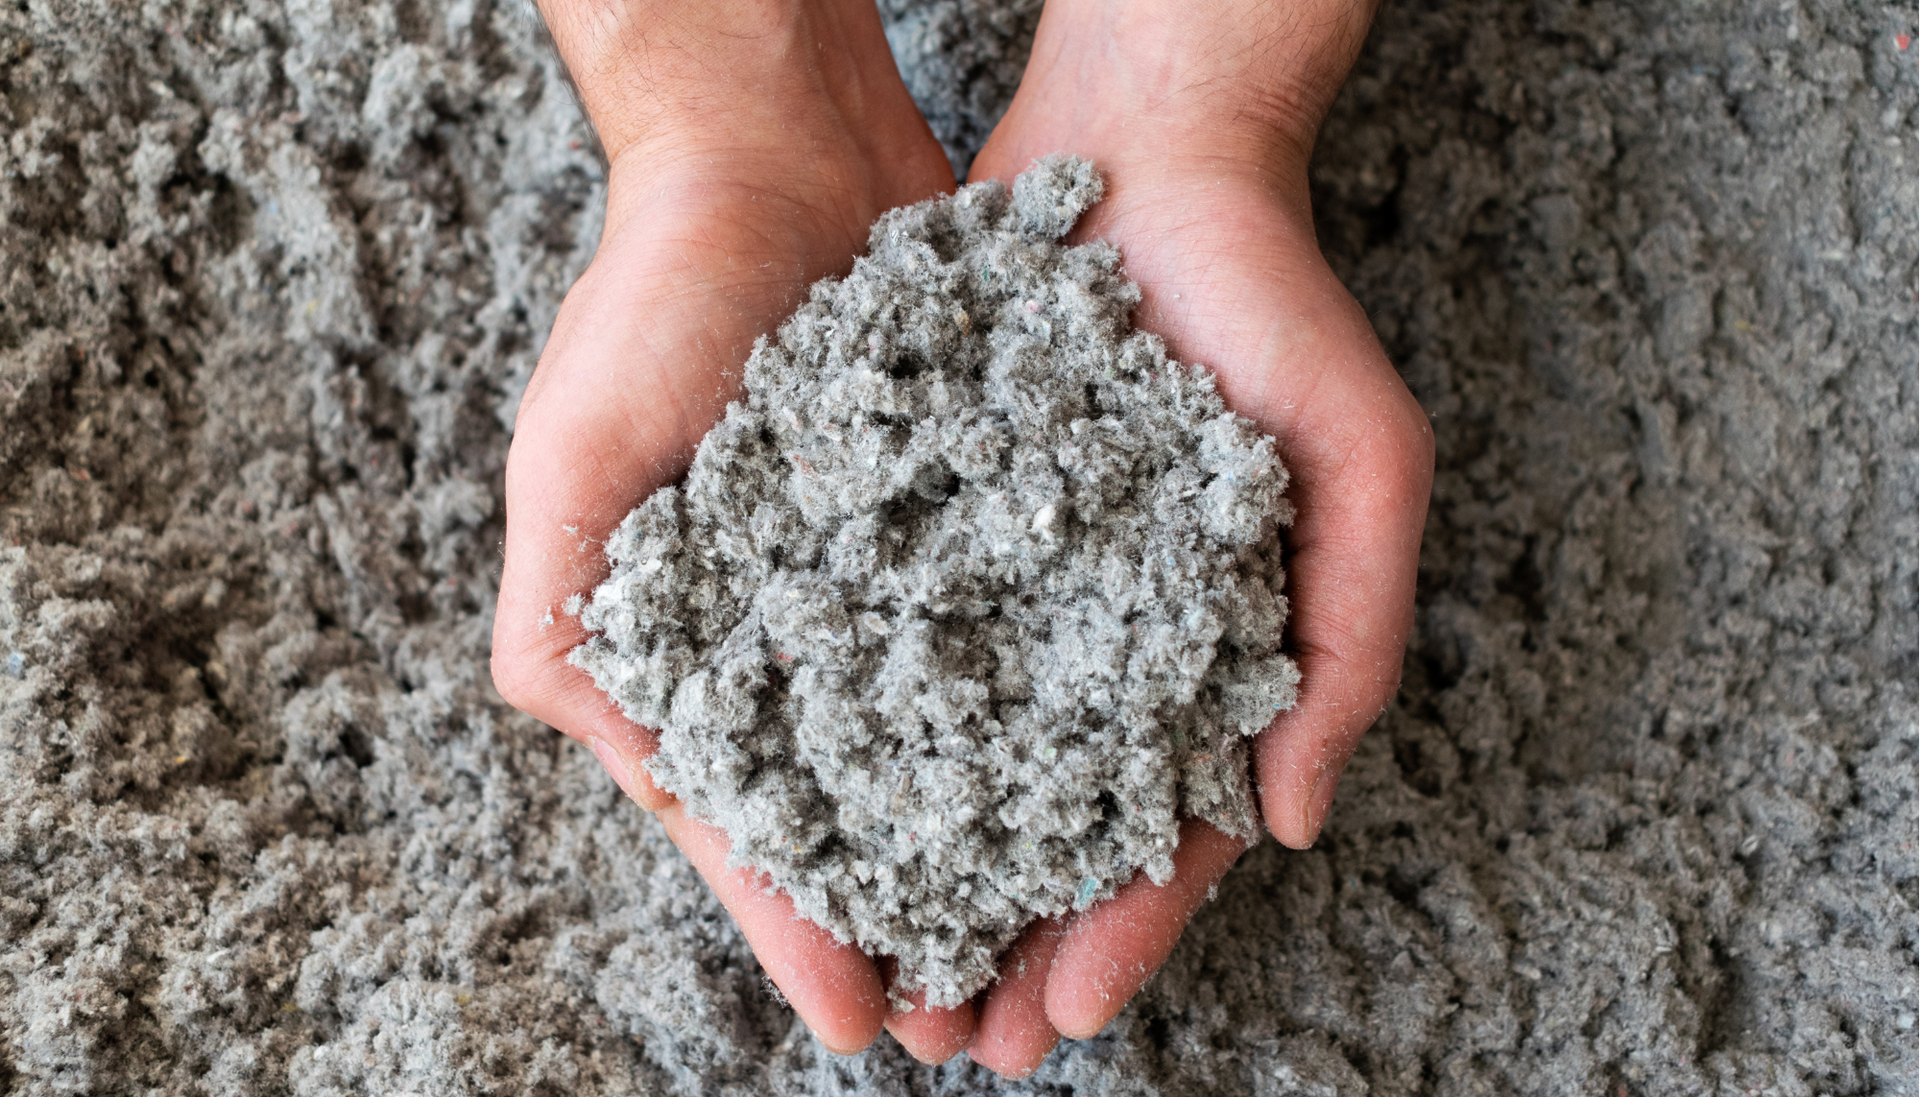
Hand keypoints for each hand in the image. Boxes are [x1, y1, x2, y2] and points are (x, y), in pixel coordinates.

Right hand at [490, 0, 971, 1058]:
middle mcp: (791, 630)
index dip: (797, 921)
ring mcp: (882, 579)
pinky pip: (1014, 634)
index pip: (745, 816)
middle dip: (908, 916)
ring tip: (1049, 941)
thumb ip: (572, 627)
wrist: (777, 153)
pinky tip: (1100, 780)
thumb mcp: (577, 463)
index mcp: (687, 647)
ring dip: (989, 845)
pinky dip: (1050, 709)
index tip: (867, 1021)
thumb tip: (614, 769)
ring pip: (946, 743)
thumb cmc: (656, 300)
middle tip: (976, 1029)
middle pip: (856, 807)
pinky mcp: (966, 517)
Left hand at [960, 0, 1432, 1075]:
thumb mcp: (1363, 462)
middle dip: (1010, 937)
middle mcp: (1106, 638)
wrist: (1146, 153)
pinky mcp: (932, 520)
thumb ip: (1351, 638)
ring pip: (962, 758)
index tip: (1065, 1017)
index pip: (1172, 825)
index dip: (1128, 927)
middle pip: (1052, 821)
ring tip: (878, 971)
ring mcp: (1016, 584)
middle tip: (954, 1042)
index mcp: (1213, 650)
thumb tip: (1292, 824)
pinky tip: (817, 804)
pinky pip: (889, 641)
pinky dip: (860, 728)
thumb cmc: (1276, 305)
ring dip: (925, 870)